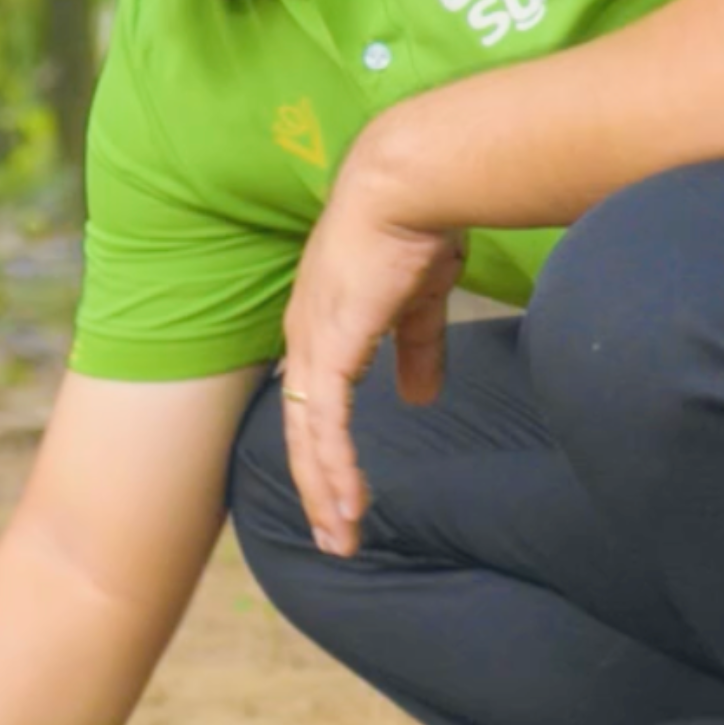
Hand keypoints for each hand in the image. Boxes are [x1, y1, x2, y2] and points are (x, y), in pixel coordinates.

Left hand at [279, 141, 466, 557]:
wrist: (409, 186)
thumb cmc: (415, 233)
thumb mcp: (416, 304)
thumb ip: (415, 352)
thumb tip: (419, 397)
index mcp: (321, 329)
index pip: (314, 406)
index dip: (323, 454)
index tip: (336, 495)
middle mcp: (304, 341)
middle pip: (303, 432)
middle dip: (317, 489)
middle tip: (333, 538)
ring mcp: (311, 344)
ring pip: (310, 438)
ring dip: (326, 491)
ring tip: (340, 537)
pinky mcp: (330, 346)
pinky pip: (329, 422)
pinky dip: (336, 465)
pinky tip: (346, 500)